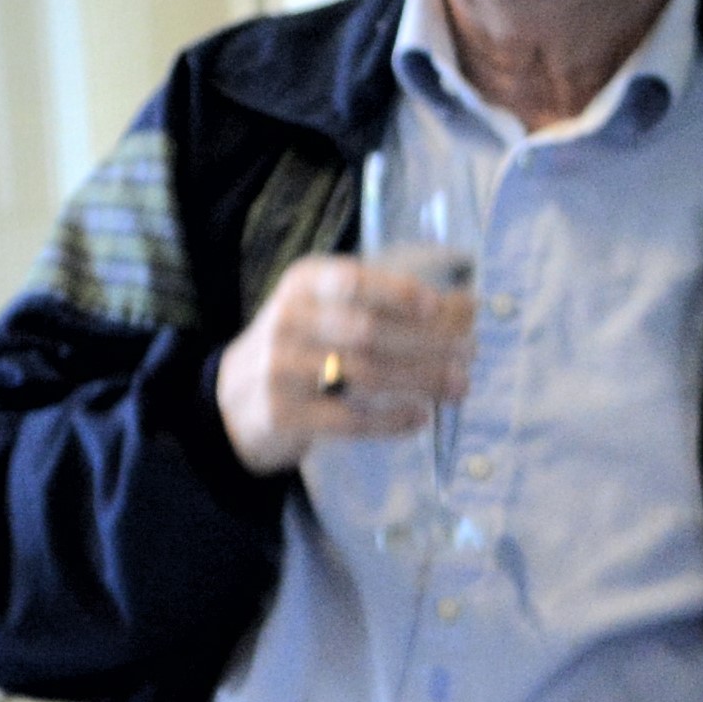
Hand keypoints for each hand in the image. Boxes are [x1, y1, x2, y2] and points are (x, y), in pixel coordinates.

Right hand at [210, 254, 474, 473]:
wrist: (232, 400)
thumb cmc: (301, 346)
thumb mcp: (324, 310)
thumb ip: (383, 305)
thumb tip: (466, 309)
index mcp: (303, 284)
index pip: (352, 281)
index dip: (397, 293)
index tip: (440, 307)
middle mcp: (289, 321)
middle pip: (367, 330)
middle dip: (427, 342)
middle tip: (470, 353)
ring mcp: (282, 369)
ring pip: (363, 374)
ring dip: (420, 380)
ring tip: (459, 386)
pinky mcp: (284, 414)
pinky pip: (347, 418)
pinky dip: (390, 420)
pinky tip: (421, 418)